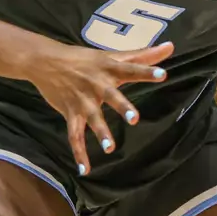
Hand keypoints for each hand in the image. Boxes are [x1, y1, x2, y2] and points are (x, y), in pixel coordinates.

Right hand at [23, 42, 172, 175]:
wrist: (45, 61)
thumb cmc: (83, 58)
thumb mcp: (112, 55)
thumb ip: (143, 55)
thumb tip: (170, 46)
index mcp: (109, 68)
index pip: (131, 69)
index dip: (147, 71)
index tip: (163, 74)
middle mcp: (96, 84)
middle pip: (110, 95)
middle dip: (121, 106)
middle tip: (134, 118)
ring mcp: (82, 100)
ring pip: (92, 117)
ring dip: (100, 132)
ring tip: (110, 148)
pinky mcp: (70, 113)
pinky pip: (74, 135)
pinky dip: (79, 152)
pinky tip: (85, 169)